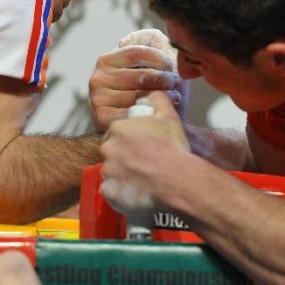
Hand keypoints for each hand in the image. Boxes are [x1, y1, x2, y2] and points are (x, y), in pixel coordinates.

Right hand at [89, 31, 187, 131]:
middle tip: (177, 84)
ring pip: (139, 96)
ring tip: (175, 97)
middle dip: (165, 79)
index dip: (159, 58)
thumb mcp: (148, 60)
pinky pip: (132, 114)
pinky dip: (150, 113)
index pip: (137, 52)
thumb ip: (151, 41)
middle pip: (141, 76)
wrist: (136, 124)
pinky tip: (161, 111)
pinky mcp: (102, 119)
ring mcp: (98, 99)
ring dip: (164, 97)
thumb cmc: (147, 87)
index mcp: (106, 60)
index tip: (172, 66)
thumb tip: (150, 35)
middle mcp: (98, 78)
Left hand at [99, 92, 190, 208]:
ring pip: (111, 170)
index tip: (141, 145)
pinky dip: (120, 190)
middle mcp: (108, 148)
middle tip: (142, 161)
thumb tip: (149, 94)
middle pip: (111, 150)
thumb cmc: (172, 146)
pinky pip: (111, 189)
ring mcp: (108, 171)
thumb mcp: (168, 115)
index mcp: (118, 128)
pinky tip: (134, 188)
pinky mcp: (110, 190)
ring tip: (141, 177)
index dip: (129, 139)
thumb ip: (157, 99)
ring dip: (122, 172)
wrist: (177, 178)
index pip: (116, 132)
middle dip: (123, 154)